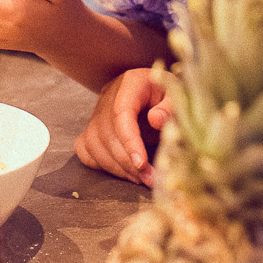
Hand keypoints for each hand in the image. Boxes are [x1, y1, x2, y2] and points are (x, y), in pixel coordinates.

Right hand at [75, 68, 169, 184]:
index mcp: (130, 83)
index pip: (121, 112)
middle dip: (127, 161)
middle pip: (107, 132)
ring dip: (116, 167)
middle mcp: (108, 96)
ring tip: (140, 179)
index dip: (129, 140)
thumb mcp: (177, 95)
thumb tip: (156, 121)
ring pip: (93, 143)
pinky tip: (123, 173)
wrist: (154, 90)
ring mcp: (97, 112)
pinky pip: (85, 148)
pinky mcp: (92, 126)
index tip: (142, 163)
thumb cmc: (167, 95)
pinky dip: (101, 164)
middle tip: (149, 178)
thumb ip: (170, 106)